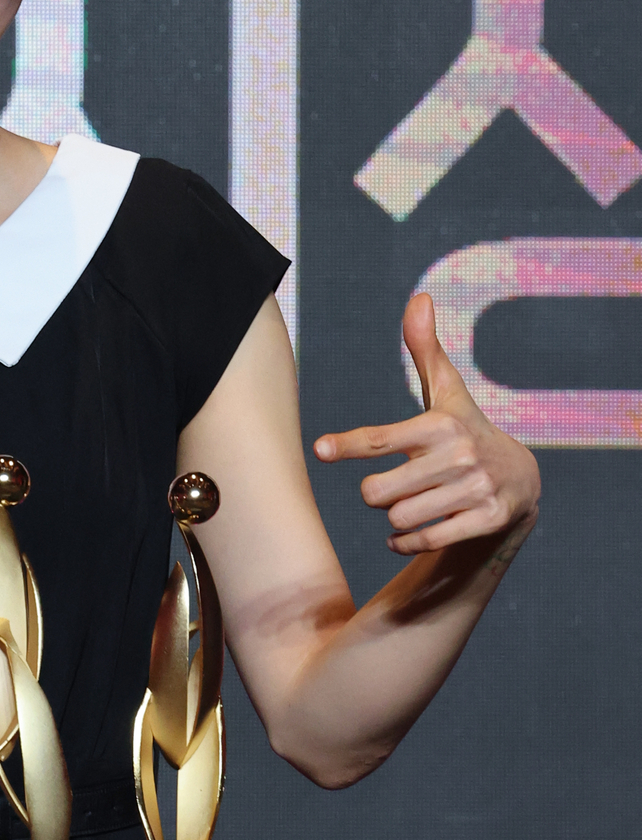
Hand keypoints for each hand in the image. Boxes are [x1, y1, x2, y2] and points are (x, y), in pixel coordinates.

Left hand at [313, 294, 539, 555]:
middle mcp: (459, 456)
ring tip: (409, 505)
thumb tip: (418, 297)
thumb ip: (425, 350)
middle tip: (391, 486)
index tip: (319, 449)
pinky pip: (425, 541)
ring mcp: (475, 490)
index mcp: (440, 425)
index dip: (348, 444)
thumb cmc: (465, 430)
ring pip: (399, 518)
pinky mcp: (487, 520)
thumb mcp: (447, 392)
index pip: (382, 438)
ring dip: (394, 518)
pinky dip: (406, 542)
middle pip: (378, 491)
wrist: (521, 479)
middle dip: (375, 493)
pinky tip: (404, 534)